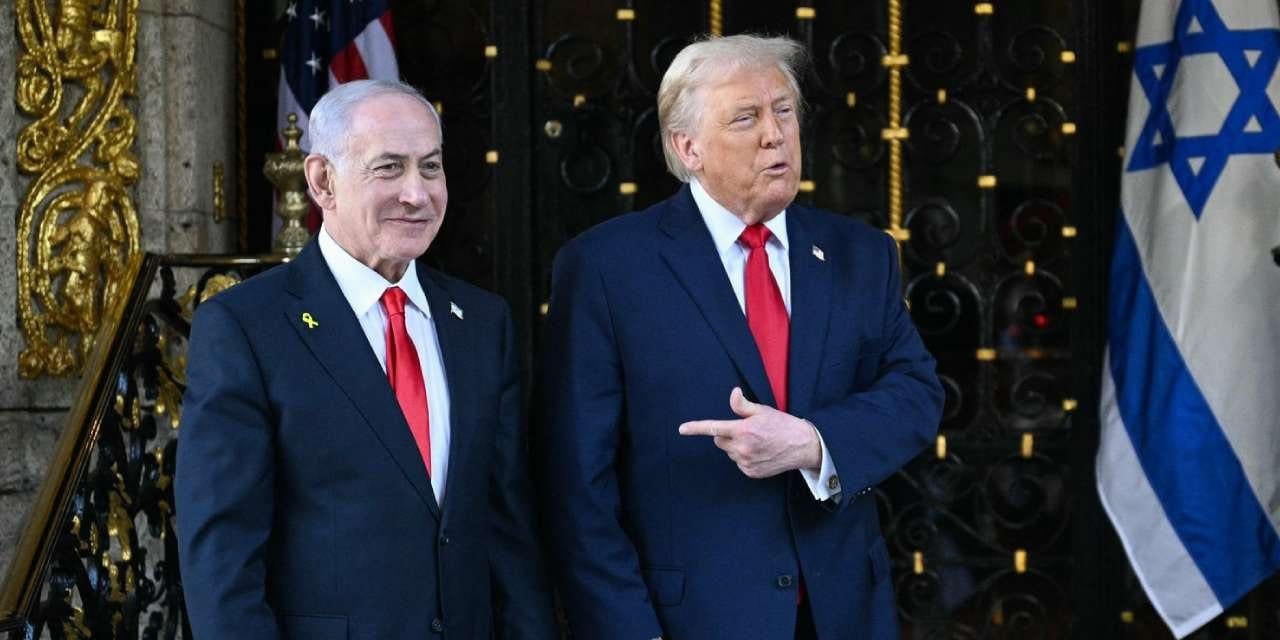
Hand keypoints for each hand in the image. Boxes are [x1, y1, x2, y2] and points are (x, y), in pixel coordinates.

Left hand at [678, 387, 822, 478]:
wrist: (803, 446)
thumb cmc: (782, 425)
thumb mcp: (763, 410)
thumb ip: (742, 405)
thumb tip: (733, 393)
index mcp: (743, 430)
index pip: (714, 428)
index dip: (696, 428)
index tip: (682, 429)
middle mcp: (742, 448)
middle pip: (719, 440)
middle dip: (727, 435)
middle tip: (746, 430)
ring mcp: (746, 462)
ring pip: (729, 452)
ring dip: (736, 447)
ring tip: (757, 442)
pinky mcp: (751, 472)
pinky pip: (738, 463)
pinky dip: (744, 457)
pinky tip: (760, 452)